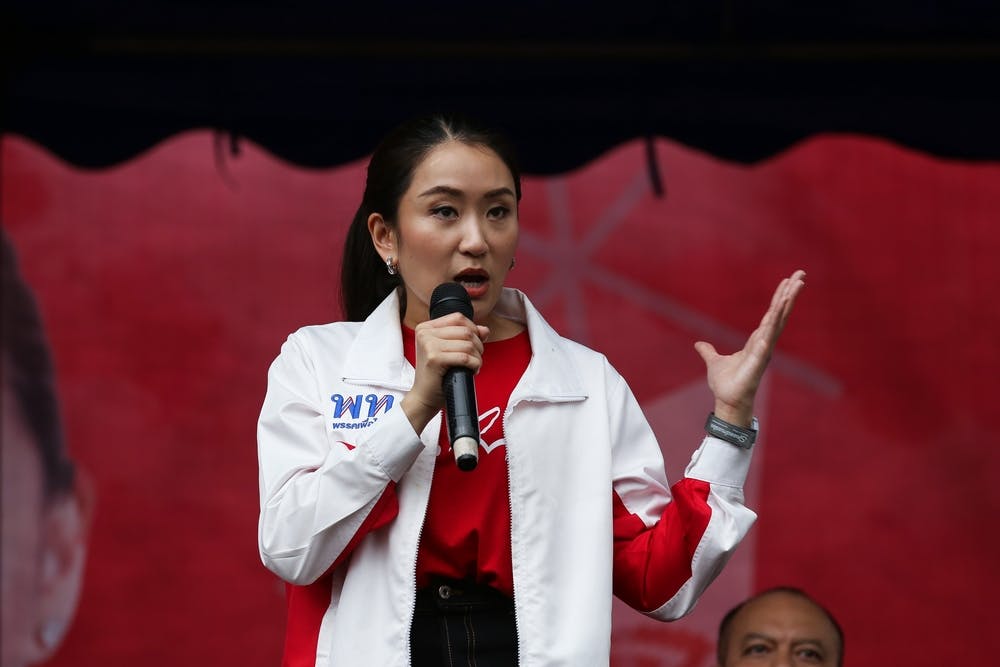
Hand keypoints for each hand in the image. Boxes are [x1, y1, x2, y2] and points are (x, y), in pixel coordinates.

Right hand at [401, 312, 489, 432]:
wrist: (425, 397)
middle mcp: (425, 333)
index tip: (476, 344)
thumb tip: (485, 329)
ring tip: (473, 366)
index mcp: (426, 328)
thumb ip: (466, 337)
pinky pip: (465, 357)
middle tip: (475, 359)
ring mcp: (428, 345)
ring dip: (477, 357)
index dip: (473, 329)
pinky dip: (474, 365)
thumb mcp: (450, 350)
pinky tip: (471, 371)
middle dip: (478, 345)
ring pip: (468, 344)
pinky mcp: (434, 358)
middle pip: (465, 330)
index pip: (458, 318)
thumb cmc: (437, 375)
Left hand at [694, 270, 805, 426]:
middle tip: (801, 274)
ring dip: (786, 304)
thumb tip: (699, 344)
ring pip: (777, 322)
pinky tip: (775, 315)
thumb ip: (708, 351)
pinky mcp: (757, 362)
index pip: (771, 314)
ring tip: (797, 286)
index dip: (780, 298)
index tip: (788, 281)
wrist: (726, 401)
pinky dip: (769, 329)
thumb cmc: (725, 384)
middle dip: (790, 294)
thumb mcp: (714, 362)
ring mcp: (763, 351)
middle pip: (780, 313)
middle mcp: (764, 343)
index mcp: (757, 341)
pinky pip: (765, 342)